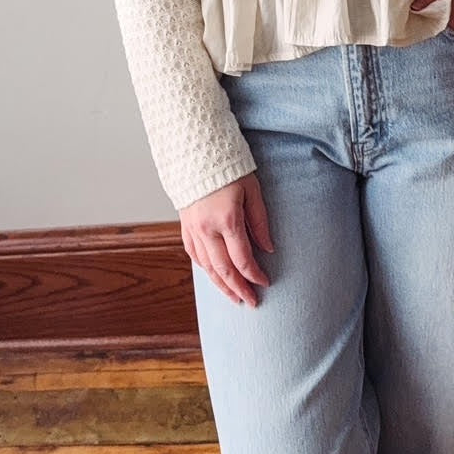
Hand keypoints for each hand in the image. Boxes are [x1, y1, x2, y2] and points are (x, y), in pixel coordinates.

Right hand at [179, 172, 274, 307]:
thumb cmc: (229, 166)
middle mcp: (206, 228)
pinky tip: (214, 275)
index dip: (255, 274)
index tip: (265, 283)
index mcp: (227, 219)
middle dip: (238, 288)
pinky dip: (205, 268)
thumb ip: (260, 221)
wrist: (196, 150)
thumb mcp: (253, 190)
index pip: (243, 258)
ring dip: (221, 285)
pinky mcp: (185, 225)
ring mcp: (192, 228)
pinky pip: (194, 254)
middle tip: (251, 302)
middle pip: (223, 269)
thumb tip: (268, 248)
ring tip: (234, 297)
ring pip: (207, 266)